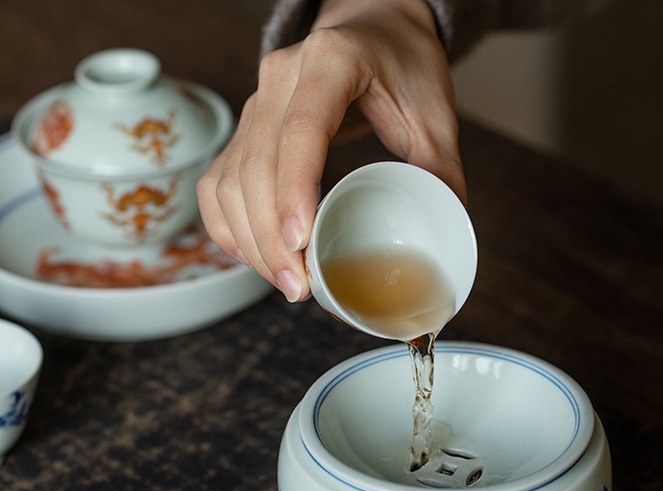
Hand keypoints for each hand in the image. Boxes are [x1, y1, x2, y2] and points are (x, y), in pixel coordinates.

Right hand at [197, 0, 464, 301]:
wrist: (373, 26)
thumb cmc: (404, 63)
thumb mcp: (435, 113)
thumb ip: (441, 174)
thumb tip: (440, 244)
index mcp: (331, 64)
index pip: (300, 131)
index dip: (293, 191)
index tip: (301, 243)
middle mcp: (280, 79)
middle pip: (257, 166)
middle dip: (271, 237)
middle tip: (299, 288)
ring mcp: (256, 102)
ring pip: (231, 179)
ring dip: (251, 240)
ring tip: (285, 283)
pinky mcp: (245, 128)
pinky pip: (217, 182)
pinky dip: (228, 225)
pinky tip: (252, 256)